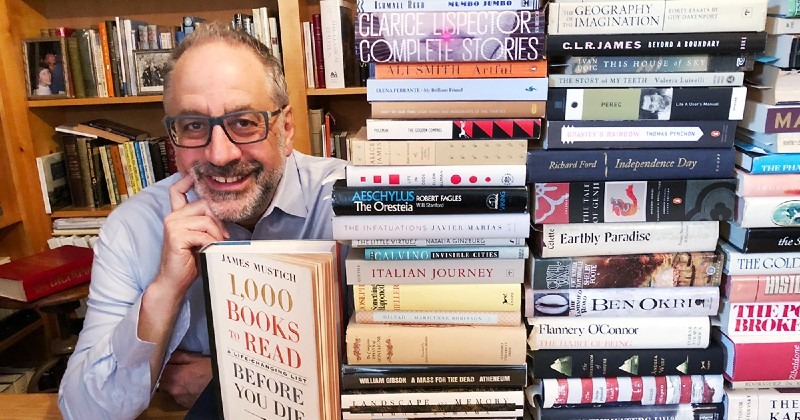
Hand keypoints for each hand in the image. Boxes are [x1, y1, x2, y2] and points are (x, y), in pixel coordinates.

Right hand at [158, 174, 227, 295]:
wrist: (174, 281)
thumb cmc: (189, 260)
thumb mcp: (199, 237)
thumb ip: (205, 223)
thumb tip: (223, 212)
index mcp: (177, 215)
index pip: (177, 189)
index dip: (187, 180)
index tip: (196, 175)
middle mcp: (172, 217)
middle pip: (203, 205)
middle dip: (218, 219)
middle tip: (224, 235)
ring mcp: (172, 225)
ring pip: (206, 220)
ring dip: (217, 233)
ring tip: (217, 244)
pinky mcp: (176, 236)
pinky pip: (203, 234)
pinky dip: (211, 242)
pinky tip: (209, 250)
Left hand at [160, 350, 211, 407]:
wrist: (223, 389)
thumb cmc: (212, 372)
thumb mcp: (197, 358)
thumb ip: (179, 356)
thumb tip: (167, 353)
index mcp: (174, 375)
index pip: (158, 368)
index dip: (160, 362)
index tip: (164, 358)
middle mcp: (173, 389)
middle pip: (160, 379)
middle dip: (165, 373)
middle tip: (174, 367)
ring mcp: (178, 398)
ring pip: (167, 388)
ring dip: (171, 382)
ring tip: (183, 376)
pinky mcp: (183, 404)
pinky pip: (176, 395)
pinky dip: (179, 390)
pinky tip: (189, 385)